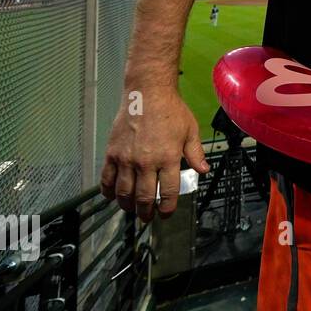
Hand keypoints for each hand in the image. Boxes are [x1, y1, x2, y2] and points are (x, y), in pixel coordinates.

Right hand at [100, 87, 208, 221]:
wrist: (147, 93)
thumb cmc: (170, 110)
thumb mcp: (191, 131)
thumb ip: (196, 154)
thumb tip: (204, 170)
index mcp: (168, 158)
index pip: (169, 192)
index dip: (168, 207)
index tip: (166, 213)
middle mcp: (147, 162)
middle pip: (144, 197)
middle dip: (146, 212)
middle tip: (147, 217)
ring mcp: (127, 158)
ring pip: (124, 192)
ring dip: (128, 205)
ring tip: (132, 209)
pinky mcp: (112, 153)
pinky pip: (107, 178)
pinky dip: (108, 191)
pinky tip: (112, 196)